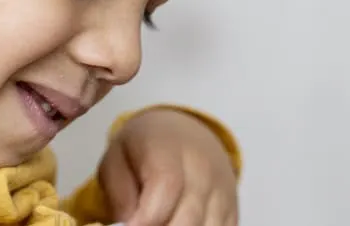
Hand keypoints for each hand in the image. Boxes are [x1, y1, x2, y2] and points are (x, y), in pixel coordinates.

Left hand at [97, 109, 237, 225]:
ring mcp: (223, 191)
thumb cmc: (144, 148)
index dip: (146, 216)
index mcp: (168, 148)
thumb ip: (119, 192)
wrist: (183, 133)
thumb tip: (127, 225)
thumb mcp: (116, 157)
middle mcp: (203, 169)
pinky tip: (175, 223)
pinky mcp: (233, 211)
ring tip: (158, 222)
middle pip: (187, 218)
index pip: (166, 186)